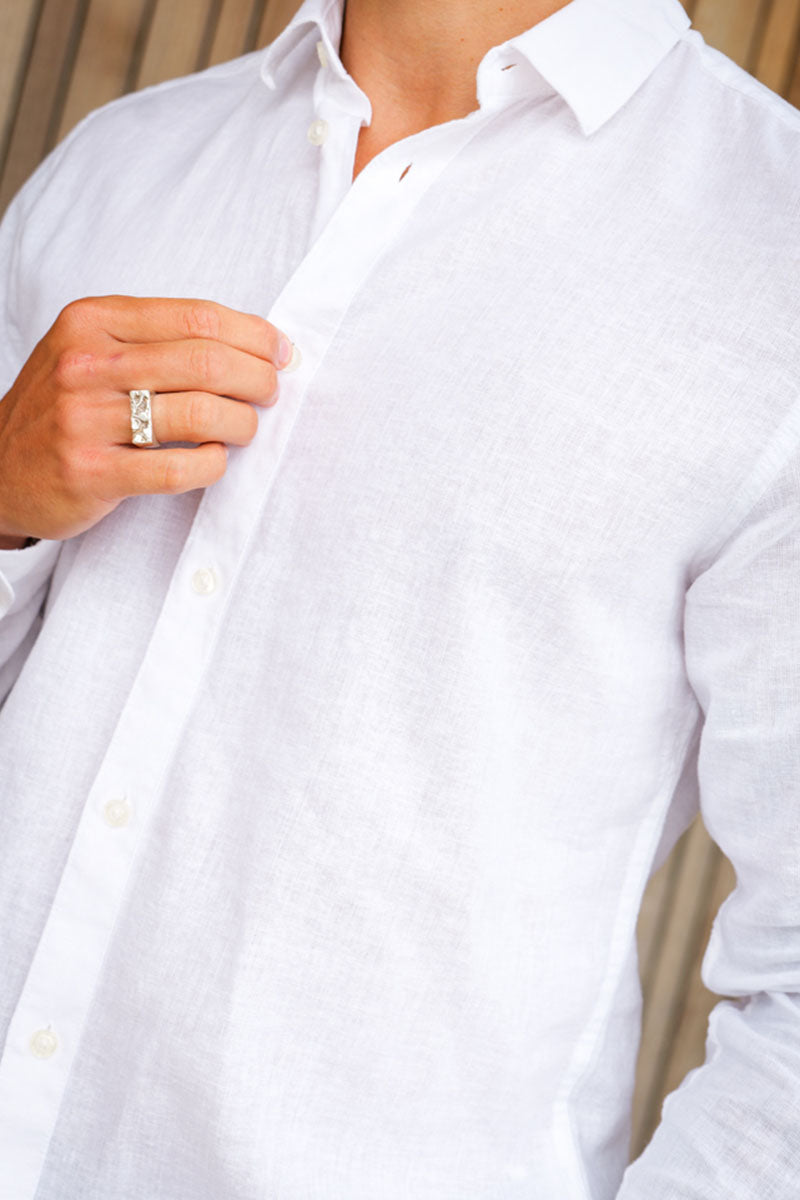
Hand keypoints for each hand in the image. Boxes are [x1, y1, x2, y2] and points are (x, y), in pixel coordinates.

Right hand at [0, 295, 291, 543]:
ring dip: (242, 424)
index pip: (197, 316)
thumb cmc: (64, 408)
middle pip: (207, 361)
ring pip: (201, 413)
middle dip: (258, 379)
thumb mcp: (93, 349)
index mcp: (93, 321)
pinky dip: (213, 464)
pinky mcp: (92, 473)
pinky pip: (180, 467)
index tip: (280, 353)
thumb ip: (158, 339)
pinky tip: (215, 459)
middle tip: (270, 394)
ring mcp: (85, 419)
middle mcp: (86, 363)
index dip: (254, 335)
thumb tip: (253, 341)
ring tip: (245, 429)